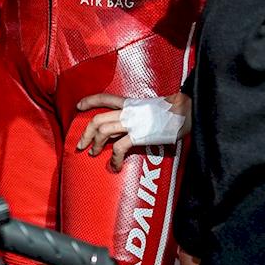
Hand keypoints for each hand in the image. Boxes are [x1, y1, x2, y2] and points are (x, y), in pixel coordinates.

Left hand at [74, 92, 190, 172]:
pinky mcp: (139, 135)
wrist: (187, 109)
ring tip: (94, 154)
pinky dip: (114, 159)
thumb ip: (139, 114)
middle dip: (85, 133)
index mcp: (130, 103)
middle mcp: (128, 111)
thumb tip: (134, 126)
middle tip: (81, 145)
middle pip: (97, 119)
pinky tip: (115, 166)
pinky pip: (120, 148)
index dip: (89, 101)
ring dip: (95, 144)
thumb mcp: (151, 108)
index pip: (105, 98)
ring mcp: (132, 123)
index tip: (78, 107)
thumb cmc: (174, 110)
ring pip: (103, 131)